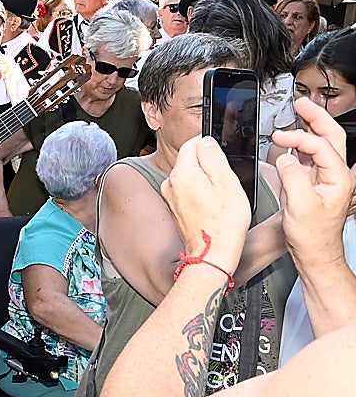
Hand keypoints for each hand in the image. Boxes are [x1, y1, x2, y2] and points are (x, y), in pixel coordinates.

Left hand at [161, 136, 249, 267]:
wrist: (212, 255)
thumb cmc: (223, 224)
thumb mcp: (227, 182)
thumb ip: (214, 156)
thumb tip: (206, 141)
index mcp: (181, 173)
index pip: (192, 143)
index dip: (210, 145)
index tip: (223, 155)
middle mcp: (170, 184)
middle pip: (191, 160)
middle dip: (209, 165)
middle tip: (226, 182)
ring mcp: (171, 197)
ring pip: (191, 176)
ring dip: (206, 180)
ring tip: (221, 197)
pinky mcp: (176, 208)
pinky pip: (189, 191)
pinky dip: (201, 194)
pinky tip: (214, 206)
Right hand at [273, 98, 355, 266]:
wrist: (315, 253)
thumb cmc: (313, 236)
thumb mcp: (300, 207)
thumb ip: (292, 177)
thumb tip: (284, 158)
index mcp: (338, 179)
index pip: (320, 146)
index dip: (299, 139)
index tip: (279, 139)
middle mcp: (335, 175)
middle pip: (331, 136)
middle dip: (316, 117)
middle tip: (301, 103)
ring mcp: (325, 177)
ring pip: (322, 143)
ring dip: (310, 127)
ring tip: (297, 114)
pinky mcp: (314, 181)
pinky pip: (309, 155)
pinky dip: (300, 143)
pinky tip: (291, 139)